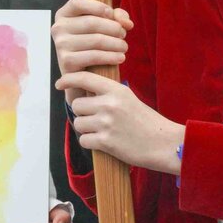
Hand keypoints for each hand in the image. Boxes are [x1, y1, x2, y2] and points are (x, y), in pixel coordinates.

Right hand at [51, 0, 131, 76]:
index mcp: (63, 14)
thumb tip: (126, 23)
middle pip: (92, 22)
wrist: (80, 73)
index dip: (98, 6)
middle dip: (114, 28)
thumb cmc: (91, 44)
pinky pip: (94, 56)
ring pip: (96, 40)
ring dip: (116, 44)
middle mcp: (58, 28)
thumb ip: (115, 16)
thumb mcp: (101, 25)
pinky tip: (120, 57)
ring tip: (124, 47)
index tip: (111, 14)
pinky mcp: (66, 61)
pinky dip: (111, 57)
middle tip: (123, 35)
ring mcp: (60, 45)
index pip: (78, 2)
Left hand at [59, 70, 182, 173]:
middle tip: (96, 119)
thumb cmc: (145, 121)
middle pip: (76, 106)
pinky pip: (84, 140)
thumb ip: (107, 94)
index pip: (84, 78)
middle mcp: (109, 104)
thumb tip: (83, 93)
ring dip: (86, 130)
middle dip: (82, 114)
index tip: (59, 83)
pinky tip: (103, 142)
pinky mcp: (106, 142)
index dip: (68, 79)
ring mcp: (107, 123)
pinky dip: (90, 143)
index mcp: (116, 90)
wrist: (163, 143)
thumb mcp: (128, 98)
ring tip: (102, 131)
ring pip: (78, 124)